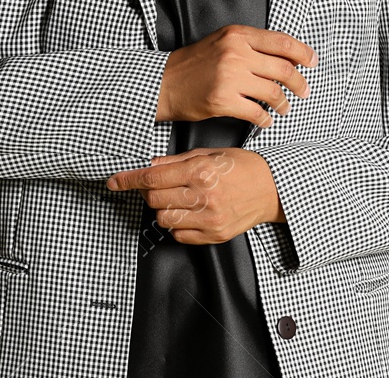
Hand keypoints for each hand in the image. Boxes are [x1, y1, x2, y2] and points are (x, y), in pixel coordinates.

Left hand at [105, 148, 283, 243]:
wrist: (273, 190)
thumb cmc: (243, 167)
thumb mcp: (210, 154)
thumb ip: (177, 161)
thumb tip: (151, 165)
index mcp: (201, 171)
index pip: (153, 177)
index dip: (129, 179)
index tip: (114, 181)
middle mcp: (204, 197)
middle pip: (155, 199)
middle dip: (148, 192)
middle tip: (155, 185)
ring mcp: (210, 219)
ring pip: (164, 220)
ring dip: (162, 209)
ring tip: (175, 199)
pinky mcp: (215, 236)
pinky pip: (180, 235)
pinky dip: (177, 225)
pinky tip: (187, 213)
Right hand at [156, 24, 315, 126]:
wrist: (164, 83)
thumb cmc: (195, 63)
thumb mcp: (223, 42)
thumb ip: (251, 45)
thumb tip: (287, 56)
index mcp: (237, 35)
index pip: (281, 42)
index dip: (303, 52)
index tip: (313, 62)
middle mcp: (235, 53)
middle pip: (283, 69)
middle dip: (299, 83)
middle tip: (303, 91)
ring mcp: (229, 77)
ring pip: (273, 92)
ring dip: (283, 103)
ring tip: (284, 108)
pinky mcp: (223, 100)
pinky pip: (257, 112)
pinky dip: (266, 119)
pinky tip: (265, 120)